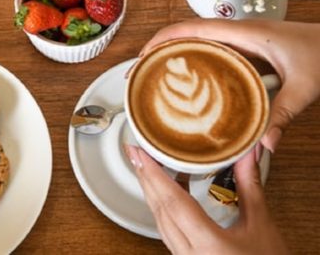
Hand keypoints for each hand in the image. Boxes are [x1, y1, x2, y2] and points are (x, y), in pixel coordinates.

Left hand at [125, 145, 288, 253]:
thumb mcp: (262, 227)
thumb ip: (250, 188)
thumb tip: (246, 155)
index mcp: (208, 245)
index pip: (173, 203)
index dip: (154, 175)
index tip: (142, 154)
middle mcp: (190, 254)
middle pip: (160, 210)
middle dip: (145, 179)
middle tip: (136, 153)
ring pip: (160, 222)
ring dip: (151, 193)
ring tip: (147, 168)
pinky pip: (167, 232)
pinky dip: (162, 209)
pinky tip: (165, 195)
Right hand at [139, 19, 319, 151]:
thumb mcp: (305, 86)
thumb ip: (283, 114)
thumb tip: (263, 146)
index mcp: (244, 33)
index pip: (191, 29)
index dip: (161, 40)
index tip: (142, 58)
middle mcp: (237, 32)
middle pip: (185, 33)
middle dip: (157, 49)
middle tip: (139, 74)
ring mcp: (239, 39)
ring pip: (195, 40)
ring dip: (171, 54)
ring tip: (154, 78)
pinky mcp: (244, 48)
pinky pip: (209, 50)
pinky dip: (190, 61)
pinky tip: (187, 83)